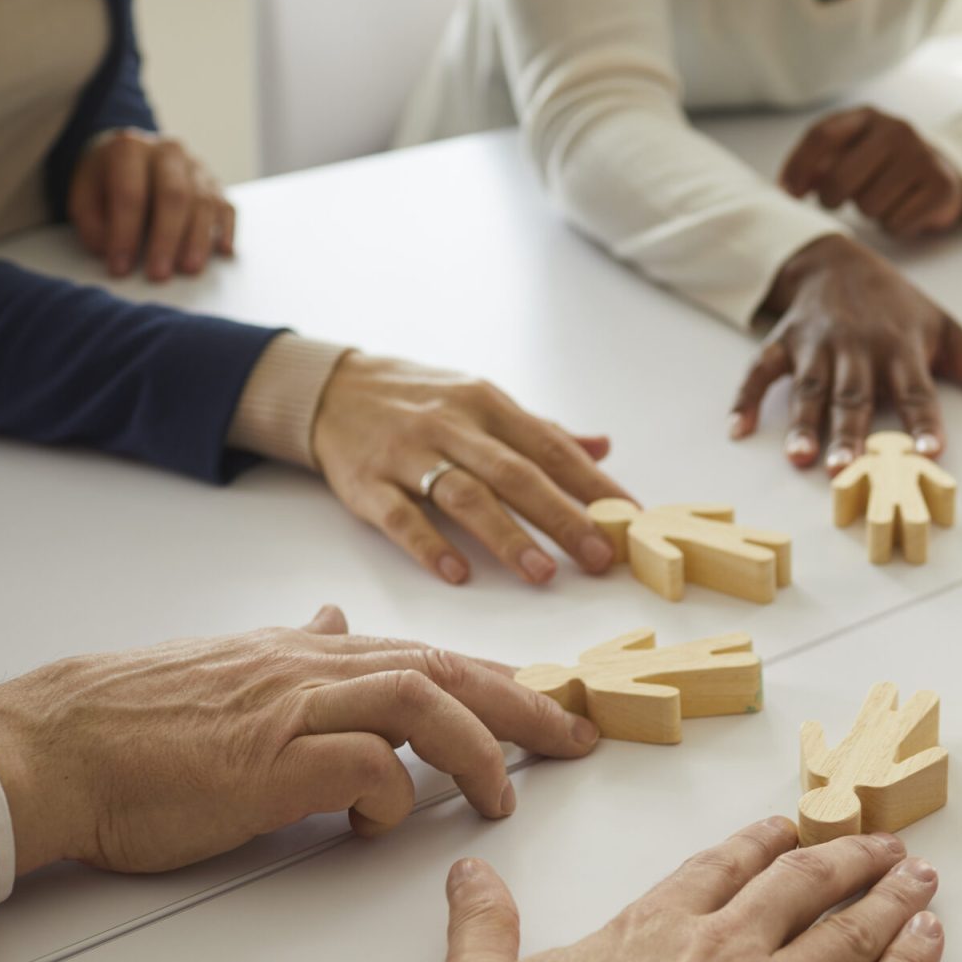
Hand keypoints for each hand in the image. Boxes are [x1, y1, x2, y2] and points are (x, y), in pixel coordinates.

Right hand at [0, 606, 598, 877]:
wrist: (55, 744)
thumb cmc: (134, 721)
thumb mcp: (230, 665)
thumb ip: (295, 649)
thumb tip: (335, 619)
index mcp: (307, 652)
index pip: (427, 653)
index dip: (498, 676)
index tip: (549, 703)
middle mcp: (311, 668)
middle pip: (446, 668)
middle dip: (524, 703)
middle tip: (576, 740)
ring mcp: (292, 708)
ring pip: (421, 699)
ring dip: (476, 747)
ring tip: (502, 797)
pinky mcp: (269, 759)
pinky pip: (364, 766)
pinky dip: (389, 796)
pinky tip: (375, 826)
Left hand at [67, 129, 234, 281]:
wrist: (130, 158)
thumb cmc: (106, 182)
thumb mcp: (84, 196)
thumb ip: (93, 224)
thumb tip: (111, 251)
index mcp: (128, 149)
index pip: (129, 193)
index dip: (124, 233)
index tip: (120, 267)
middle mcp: (167, 152)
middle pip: (173, 196)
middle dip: (166, 238)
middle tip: (159, 273)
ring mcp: (196, 166)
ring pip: (203, 203)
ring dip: (197, 240)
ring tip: (188, 269)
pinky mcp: (215, 183)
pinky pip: (226, 207)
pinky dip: (225, 230)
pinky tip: (221, 251)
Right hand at [310, 353, 629, 585]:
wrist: (330, 388)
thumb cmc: (420, 401)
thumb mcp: (481, 401)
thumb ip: (540, 430)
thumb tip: (603, 447)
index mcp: (488, 406)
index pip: (550, 448)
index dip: (593, 484)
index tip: (631, 519)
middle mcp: (452, 426)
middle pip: (515, 474)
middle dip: (562, 517)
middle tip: (600, 557)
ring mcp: (407, 455)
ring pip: (464, 496)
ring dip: (506, 537)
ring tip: (543, 574)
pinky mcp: (367, 484)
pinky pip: (401, 517)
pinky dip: (429, 545)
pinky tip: (458, 574)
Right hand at [404, 821, 943, 961]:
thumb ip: (484, 927)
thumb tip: (469, 879)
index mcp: (652, 927)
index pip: (721, 869)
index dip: (760, 845)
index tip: (786, 830)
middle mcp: (723, 946)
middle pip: (803, 884)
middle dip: (847, 858)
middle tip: (881, 843)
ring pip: (852, 930)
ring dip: (893, 899)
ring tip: (922, 879)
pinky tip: (931, 944)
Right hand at [734, 235, 961, 471]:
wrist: (837, 259)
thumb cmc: (897, 307)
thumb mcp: (945, 328)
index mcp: (901, 348)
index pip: (917, 391)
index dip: (924, 423)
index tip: (931, 454)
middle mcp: (858, 348)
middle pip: (855, 397)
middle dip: (850, 434)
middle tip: (844, 471)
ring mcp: (817, 345)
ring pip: (810, 389)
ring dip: (803, 425)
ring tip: (800, 459)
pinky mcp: (782, 342)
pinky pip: (760, 370)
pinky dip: (746, 398)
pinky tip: (737, 429)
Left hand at [778, 107, 961, 238]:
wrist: (942, 173)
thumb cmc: (882, 167)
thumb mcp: (849, 154)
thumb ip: (816, 165)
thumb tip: (787, 188)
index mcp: (866, 116)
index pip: (821, 135)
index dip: (797, 167)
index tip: (788, 195)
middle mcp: (896, 130)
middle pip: (840, 179)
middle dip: (831, 199)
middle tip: (837, 201)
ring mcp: (921, 156)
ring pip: (869, 206)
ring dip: (868, 214)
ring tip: (880, 200)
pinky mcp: (939, 186)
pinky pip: (895, 223)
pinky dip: (893, 226)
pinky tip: (901, 211)